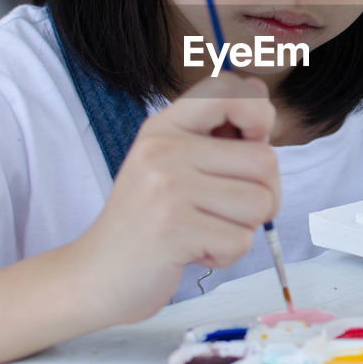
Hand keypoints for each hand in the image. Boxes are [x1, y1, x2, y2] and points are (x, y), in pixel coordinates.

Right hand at [74, 73, 279, 325]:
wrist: (98, 275)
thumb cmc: (148, 220)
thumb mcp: (174, 162)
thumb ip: (219, 128)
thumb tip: (260, 88)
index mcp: (165, 126)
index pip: (228, 92)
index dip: (259, 116)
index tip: (253, 142)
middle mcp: (163, 149)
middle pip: (264, 160)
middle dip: (262, 194)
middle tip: (226, 211)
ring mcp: (167, 188)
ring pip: (259, 203)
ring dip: (243, 228)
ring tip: (205, 230)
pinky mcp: (174, 229)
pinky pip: (240, 240)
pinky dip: (226, 255)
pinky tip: (194, 251)